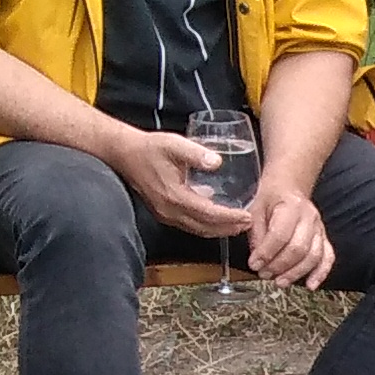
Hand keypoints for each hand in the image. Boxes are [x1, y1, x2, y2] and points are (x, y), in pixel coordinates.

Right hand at [110, 126, 251, 234]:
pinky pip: (189, 225)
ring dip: (219, 230)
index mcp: (175, 196)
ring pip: (197, 229)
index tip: (247, 215)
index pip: (209, 214)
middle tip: (249, 224)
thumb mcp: (175, 145)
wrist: (125, 154)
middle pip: (205, 227)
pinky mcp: (164, 213)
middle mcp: (170, 210)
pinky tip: (216, 218)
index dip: (230, 217)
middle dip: (229, 228)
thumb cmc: (150, 148)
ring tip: (238, 225)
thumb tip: (217, 162)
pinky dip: (206, 225)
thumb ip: (197, 154)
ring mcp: (166, 214)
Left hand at [241, 178, 335, 288]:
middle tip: (264, 274)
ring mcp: (319, 228)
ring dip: (296, 273)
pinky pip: (327, 257)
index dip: (266, 253)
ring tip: (279, 282)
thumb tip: (259, 260)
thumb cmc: (271, 199)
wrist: (288, 187)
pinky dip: (321, 273)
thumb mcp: (256, 210)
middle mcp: (309, 217)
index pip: (280, 234)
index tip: (254, 264)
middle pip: (298, 248)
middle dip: (279, 265)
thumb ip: (257, 234)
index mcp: (291, 206)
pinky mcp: (324, 238)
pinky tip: (311, 285)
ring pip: (313, 256)